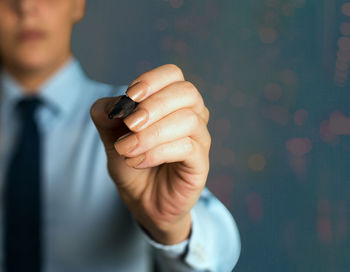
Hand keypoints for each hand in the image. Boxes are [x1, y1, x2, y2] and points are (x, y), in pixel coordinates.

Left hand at [90, 64, 210, 244]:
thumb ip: (107, 117)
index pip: (173, 75)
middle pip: (187, 92)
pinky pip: (187, 147)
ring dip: (150, 134)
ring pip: (187, 120)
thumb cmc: (133, 164)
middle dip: (154, 106)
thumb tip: (112, 105)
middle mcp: (192, 116)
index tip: (130, 97)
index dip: (152, 80)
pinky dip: (157, 152)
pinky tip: (138, 162)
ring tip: (126, 150)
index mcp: (173, 103)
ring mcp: (200, 139)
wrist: (143, 201)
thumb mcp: (112, 138)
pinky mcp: (201, 163)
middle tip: (129, 125)